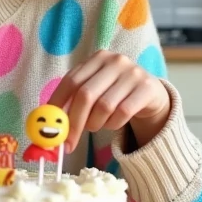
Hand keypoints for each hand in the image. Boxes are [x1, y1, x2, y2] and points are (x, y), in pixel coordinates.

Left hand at [48, 50, 170, 151]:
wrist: (151, 94)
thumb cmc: (115, 94)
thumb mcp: (95, 90)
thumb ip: (73, 101)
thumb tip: (50, 125)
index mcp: (97, 58)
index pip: (71, 81)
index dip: (58, 105)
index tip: (50, 127)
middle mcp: (115, 61)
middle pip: (86, 95)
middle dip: (74, 123)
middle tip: (68, 143)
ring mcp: (133, 73)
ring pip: (104, 106)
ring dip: (95, 124)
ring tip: (96, 126)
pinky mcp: (147, 88)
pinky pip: (123, 113)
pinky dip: (113, 124)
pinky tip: (113, 123)